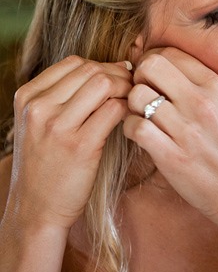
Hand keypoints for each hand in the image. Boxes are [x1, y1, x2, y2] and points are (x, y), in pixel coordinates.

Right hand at [7, 56, 132, 229]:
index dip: (103, 65)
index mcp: (28, 97)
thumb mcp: (40, 124)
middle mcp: (39, 108)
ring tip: (134, 102)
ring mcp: (58, 126)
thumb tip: (108, 70)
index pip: (74, 62)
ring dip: (127, 89)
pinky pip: (114, 110)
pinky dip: (128, 109)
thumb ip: (63, 97)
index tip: (119, 77)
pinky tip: (132, 119)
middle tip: (134, 88)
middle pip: (91, 70)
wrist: (37, 208)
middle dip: (120, 75)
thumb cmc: (47, 164)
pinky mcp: (81, 146)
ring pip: (104, 84)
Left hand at [122, 48, 217, 219]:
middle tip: (142, 97)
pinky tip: (141, 137)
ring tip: (142, 119)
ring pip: (137, 96)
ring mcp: (187, 129)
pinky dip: (129, 130)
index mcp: (216, 87)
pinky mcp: (172, 155)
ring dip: (131, 107)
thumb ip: (199, 87)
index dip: (152, 63)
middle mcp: (202, 102)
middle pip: (150, 66)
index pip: (171, 53)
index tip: (152, 80)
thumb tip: (164, 65)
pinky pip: (134, 127)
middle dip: (138, 78)